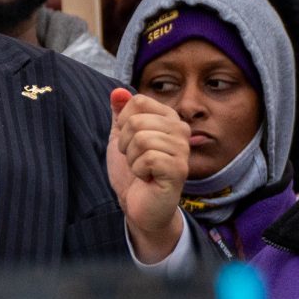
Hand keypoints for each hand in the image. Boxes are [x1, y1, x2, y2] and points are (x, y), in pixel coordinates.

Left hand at [107, 87, 188, 262]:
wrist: (139, 206)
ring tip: (141, 170)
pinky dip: (138, 170)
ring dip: (132, 159)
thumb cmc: (133, 172)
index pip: (138, 101)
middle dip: (125, 143)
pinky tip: (147, 178)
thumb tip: (117, 91)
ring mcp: (182, 150)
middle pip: (136, 120)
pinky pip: (147, 158)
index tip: (130, 141)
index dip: (123, 122)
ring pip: (141, 139)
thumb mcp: (121, 138)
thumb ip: (120, 114)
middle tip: (135, 159)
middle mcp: (180, 130)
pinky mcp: (178, 169)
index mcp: (168, 118)